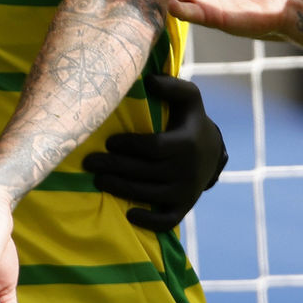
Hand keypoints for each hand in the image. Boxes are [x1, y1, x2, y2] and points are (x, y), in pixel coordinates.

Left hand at [88, 72, 226, 231]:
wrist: (212, 151)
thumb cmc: (190, 120)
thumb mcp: (188, 97)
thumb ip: (171, 86)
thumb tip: (149, 81)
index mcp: (187, 143)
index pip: (152, 147)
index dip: (128, 146)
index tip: (108, 142)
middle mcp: (188, 170)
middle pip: (145, 172)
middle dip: (114, 167)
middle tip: (90, 163)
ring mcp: (187, 191)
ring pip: (149, 194)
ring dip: (121, 189)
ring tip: (98, 181)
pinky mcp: (184, 206)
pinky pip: (167, 220)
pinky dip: (149, 221)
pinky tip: (129, 214)